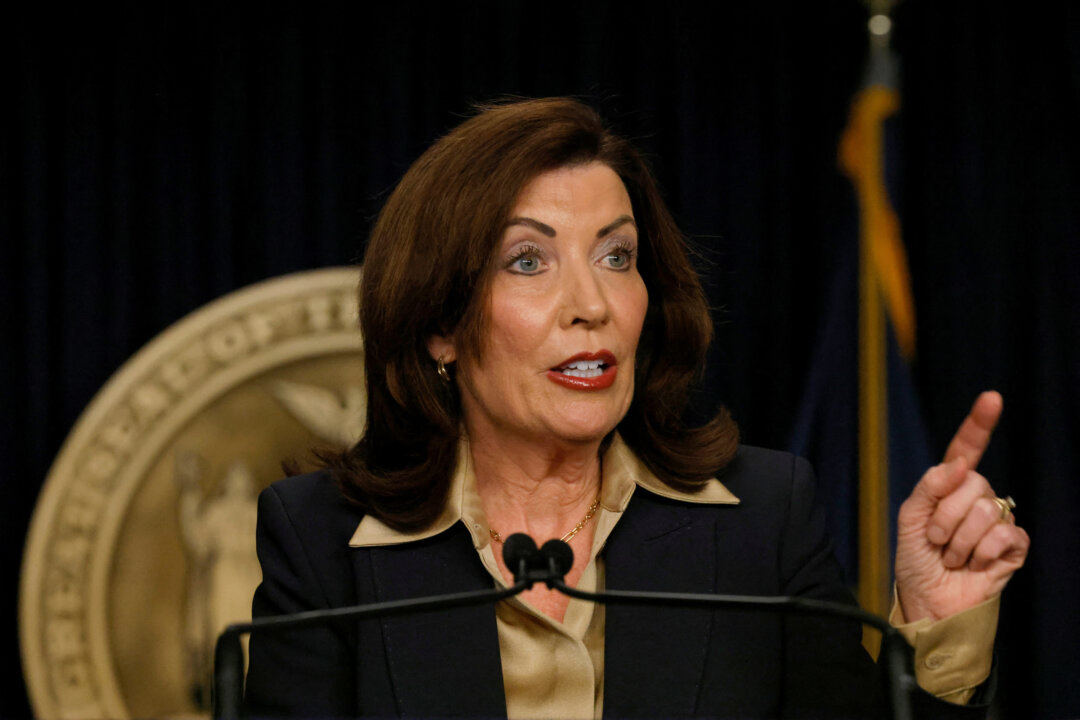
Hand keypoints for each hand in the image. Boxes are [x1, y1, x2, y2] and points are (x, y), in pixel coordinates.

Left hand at [894, 391, 1029, 621]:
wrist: (927, 602)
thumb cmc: (916, 561)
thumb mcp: (909, 519)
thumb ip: (929, 486)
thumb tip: (958, 462)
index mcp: (950, 486)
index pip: (967, 450)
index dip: (979, 424)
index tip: (991, 399)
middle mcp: (977, 499)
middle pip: (972, 484)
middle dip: (944, 517)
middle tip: (935, 541)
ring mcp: (997, 521)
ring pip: (986, 511)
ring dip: (958, 541)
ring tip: (951, 557)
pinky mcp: (1013, 547)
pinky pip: (1005, 534)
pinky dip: (982, 552)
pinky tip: (973, 564)